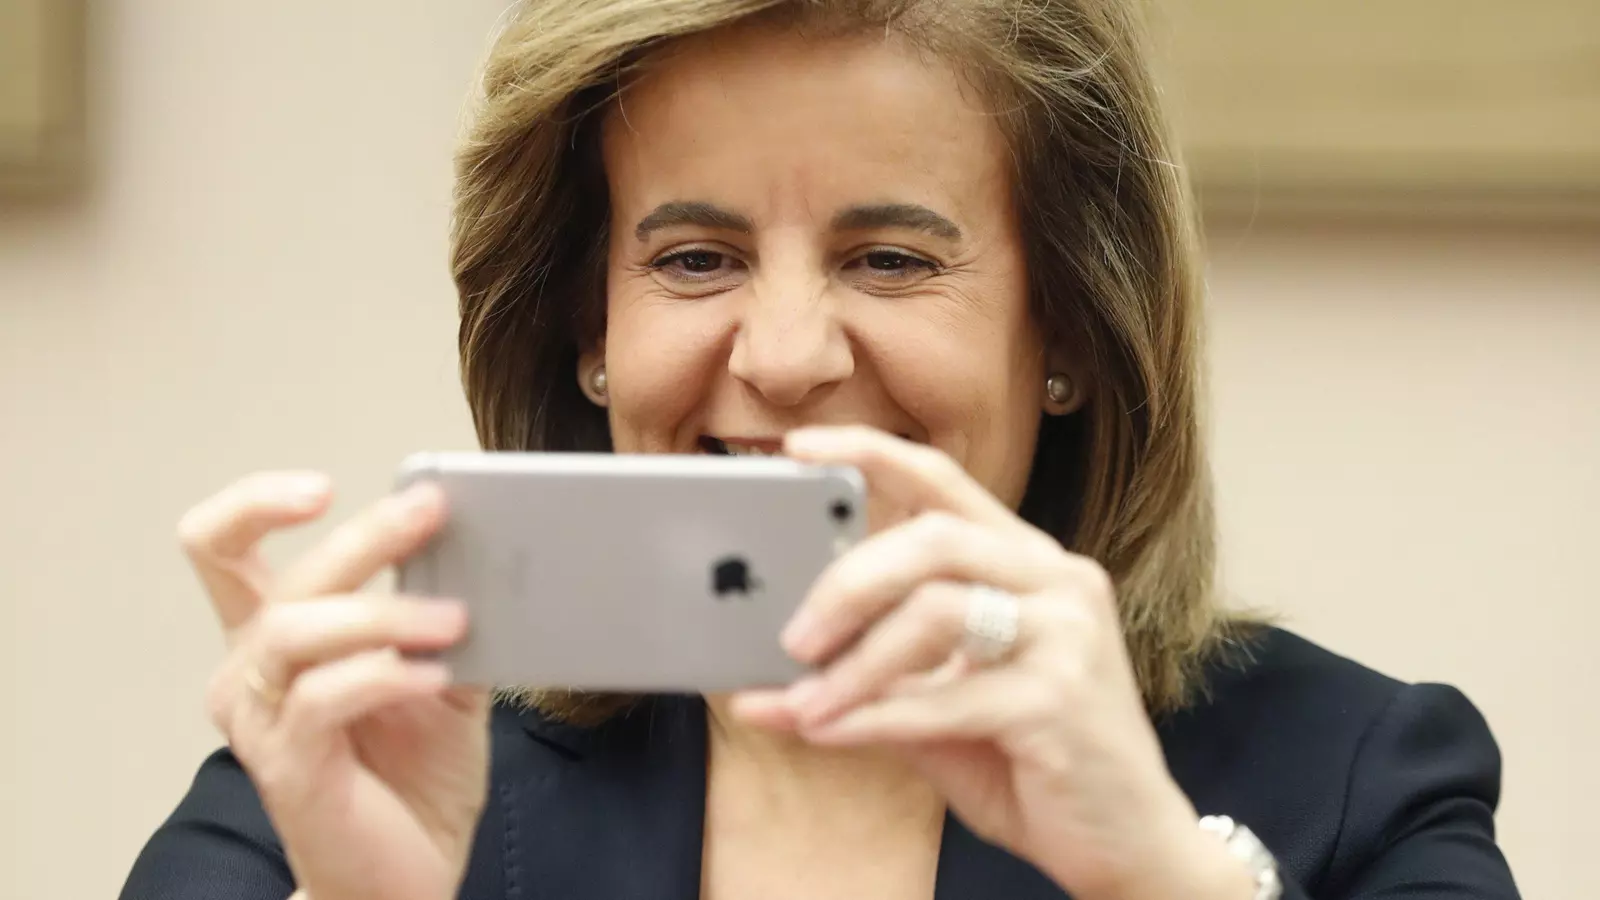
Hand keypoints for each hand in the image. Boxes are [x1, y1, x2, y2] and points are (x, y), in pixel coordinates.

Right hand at [179, 473, 490, 899]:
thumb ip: (443, 614)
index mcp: (278, 636)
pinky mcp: (287, 766)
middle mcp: (252, 671)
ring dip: (383, 611)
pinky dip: (384, 672)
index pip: (220, 548)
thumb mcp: (443, 674)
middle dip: (364, 536)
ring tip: (455, 617)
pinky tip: (435, 671)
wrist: (410, 875)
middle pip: (283, 580)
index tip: (322, 486)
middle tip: (432, 510)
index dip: (253, 504)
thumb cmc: (416, 777)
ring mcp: (262, 720)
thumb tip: (479, 549)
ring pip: (296, 630)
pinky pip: (325, 696)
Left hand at [731, 427, 1252, 899]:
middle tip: (792, 637)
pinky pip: (946, 697)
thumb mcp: (937, 710)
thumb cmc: (1027, 762)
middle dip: (848, 582)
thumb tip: (763, 687)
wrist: (1127, 839)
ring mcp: (1068, 634)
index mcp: (1026, 562)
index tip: (799, 451)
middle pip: (934, 538)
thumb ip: (867, 682)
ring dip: (855, 663)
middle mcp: (1056, 580)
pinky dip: (875, 717)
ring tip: (805, 703)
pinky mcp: (1062, 699)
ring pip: (938, 611)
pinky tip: (832, 734)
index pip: (944, 481)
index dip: (870, 454)